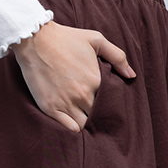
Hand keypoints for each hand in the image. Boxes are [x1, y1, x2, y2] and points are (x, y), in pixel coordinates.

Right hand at [11, 19, 136, 132]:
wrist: (35, 40)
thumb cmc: (66, 38)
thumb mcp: (96, 40)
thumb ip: (117, 56)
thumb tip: (131, 75)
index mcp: (96, 81)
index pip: (111, 103)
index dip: (110, 106)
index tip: (107, 105)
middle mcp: (83, 95)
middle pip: (98, 116)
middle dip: (100, 117)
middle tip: (97, 114)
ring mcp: (66, 103)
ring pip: (85, 126)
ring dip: (87, 124)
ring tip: (85, 118)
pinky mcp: (51, 108)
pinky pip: (69, 129)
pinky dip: (73, 128)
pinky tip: (73, 122)